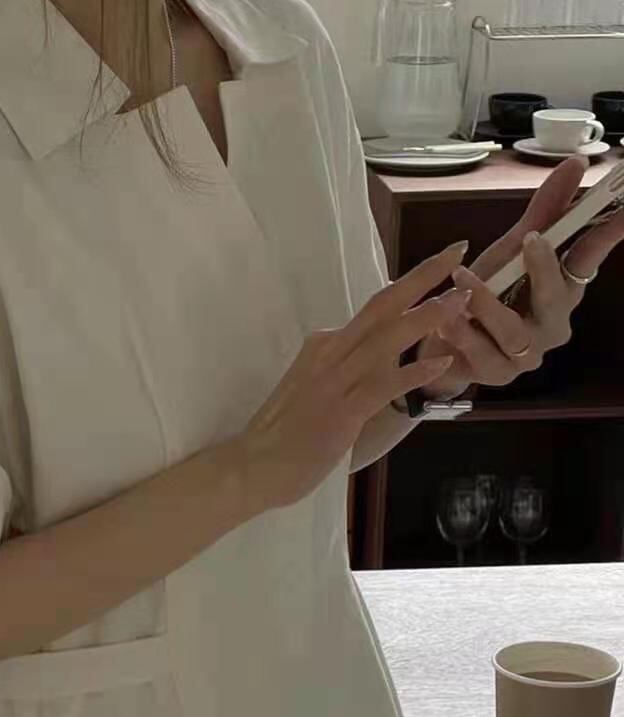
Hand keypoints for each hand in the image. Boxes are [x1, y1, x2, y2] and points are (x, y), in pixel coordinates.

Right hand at [239, 241, 470, 512]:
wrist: (253, 466)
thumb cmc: (282, 435)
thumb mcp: (315, 388)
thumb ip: (345, 370)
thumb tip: (379, 360)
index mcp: (324, 345)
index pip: (374, 308)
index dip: (409, 283)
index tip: (439, 263)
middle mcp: (330, 352)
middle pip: (383, 306)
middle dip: (422, 277)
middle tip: (457, 250)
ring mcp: (335, 381)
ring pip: (387, 339)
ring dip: (427, 317)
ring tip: (463, 300)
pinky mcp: (342, 412)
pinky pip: (384, 385)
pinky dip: (415, 372)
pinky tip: (442, 362)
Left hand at [417, 155, 623, 397]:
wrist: (438, 348)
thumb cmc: (480, 296)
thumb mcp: (507, 250)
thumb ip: (543, 212)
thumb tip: (578, 163)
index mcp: (561, 291)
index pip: (588, 257)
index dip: (608, 233)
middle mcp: (552, 325)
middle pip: (558, 298)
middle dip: (545, 268)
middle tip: (529, 238)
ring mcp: (527, 355)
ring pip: (514, 331)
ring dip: (486, 302)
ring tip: (460, 278)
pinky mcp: (498, 375)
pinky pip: (482, 355)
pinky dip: (462, 334)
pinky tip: (445, 318)